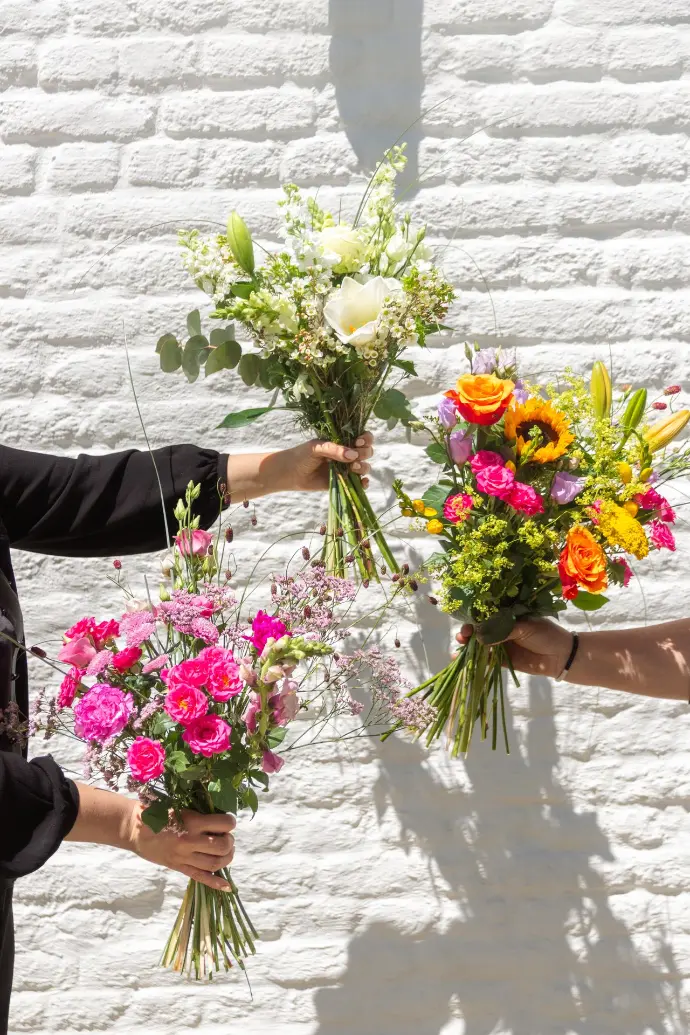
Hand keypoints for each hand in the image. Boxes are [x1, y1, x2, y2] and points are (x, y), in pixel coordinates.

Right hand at [126, 805, 235, 890]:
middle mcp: (190, 841)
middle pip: (222, 846)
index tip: (228, 821)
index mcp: (191, 822)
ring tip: (226, 851)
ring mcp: (184, 857)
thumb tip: (220, 817)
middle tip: (226, 837)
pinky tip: (227, 886)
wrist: (135, 830)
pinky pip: (200, 878)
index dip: (230, 822)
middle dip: (230, 841)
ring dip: (227, 858)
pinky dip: (215, 883)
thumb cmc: (157, 813)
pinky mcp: (179, 867)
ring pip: (215, 864)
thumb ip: (199, 813)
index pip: (223, 824)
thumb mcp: (180, 807)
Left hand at [266, 432, 374, 492]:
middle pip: (367, 452)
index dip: (366, 439)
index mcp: (343, 441)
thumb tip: (352, 456)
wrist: (291, 473)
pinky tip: (362, 482)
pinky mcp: (344, 482)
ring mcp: (347, 469)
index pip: (363, 437)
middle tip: (352, 457)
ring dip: (363, 467)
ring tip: (351, 468)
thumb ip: (334, 450)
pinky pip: (359, 483)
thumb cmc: (302, 455)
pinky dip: (364, 483)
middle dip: (364, 453)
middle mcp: (348, 454)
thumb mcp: (316, 447)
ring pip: (365, 467)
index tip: (357, 441)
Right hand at [455, 618, 574, 678]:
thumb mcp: (525, 627)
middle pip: (479, 630)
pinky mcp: (503, 661)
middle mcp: (501, 630)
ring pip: (480, 646)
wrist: (562, 656)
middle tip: (462, 637)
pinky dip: (475, 661)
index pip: (485, 616)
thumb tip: (479, 638)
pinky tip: (462, 661)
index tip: (467, 625)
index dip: (474, 619)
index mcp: (507, 616)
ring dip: (468, 647)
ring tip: (459, 649)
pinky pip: (486, 660)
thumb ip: (503, 631)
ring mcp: (501, 645)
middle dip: (468, 633)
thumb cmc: (546, 634)